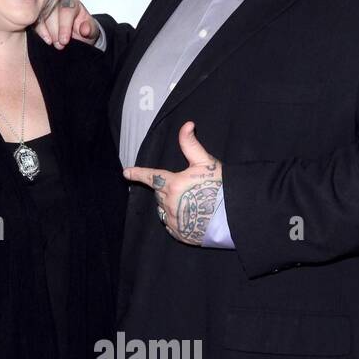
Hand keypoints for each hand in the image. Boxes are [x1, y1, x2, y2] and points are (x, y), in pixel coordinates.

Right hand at [34, 0, 98, 47]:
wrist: (78, 36)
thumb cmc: (84, 31)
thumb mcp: (92, 31)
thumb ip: (90, 29)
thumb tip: (85, 29)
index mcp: (72, 2)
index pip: (66, 10)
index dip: (65, 26)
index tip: (65, 40)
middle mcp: (58, 1)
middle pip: (52, 11)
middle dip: (55, 31)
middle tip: (60, 45)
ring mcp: (47, 7)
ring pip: (42, 15)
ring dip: (47, 32)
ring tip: (54, 43)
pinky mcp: (40, 16)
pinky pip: (36, 21)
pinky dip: (40, 31)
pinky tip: (47, 40)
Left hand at [124, 121, 222, 244]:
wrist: (232, 216)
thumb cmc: (220, 187)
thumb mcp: (206, 162)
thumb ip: (191, 145)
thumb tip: (187, 124)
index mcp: (173, 185)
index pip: (151, 177)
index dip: (138, 173)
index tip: (126, 172)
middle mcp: (169, 204)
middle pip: (160, 194)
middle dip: (168, 189)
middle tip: (187, 188)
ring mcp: (174, 221)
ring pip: (163, 210)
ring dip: (170, 205)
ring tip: (190, 203)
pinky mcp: (180, 234)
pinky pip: (170, 226)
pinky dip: (176, 221)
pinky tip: (190, 218)